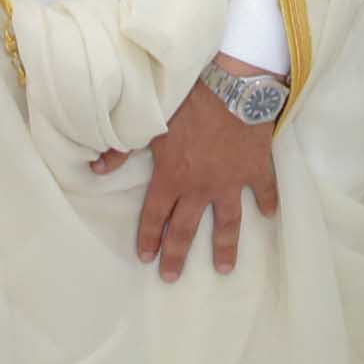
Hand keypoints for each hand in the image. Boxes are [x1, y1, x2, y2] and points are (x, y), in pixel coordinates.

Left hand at [138, 63, 281, 279]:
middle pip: (186, 228)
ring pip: (227, 222)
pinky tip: (268, 215)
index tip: (146, 258)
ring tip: (224, 269)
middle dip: (177, 254)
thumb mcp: (148, 122)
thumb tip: (95, 168)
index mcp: (172, 177)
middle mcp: (200, 187)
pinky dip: (267, 202)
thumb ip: (121, 148)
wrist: (232, 85)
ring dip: (225, 246)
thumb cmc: (187, 101)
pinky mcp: (256, 168)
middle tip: (172, 277)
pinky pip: (264, 190)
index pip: (155, 215)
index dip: (149, 237)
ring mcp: (231, 182)